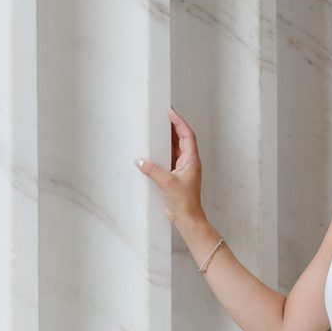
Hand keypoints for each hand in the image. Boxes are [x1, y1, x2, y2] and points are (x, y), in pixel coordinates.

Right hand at [135, 107, 203, 225]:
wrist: (187, 218)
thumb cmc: (184, 202)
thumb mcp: (166, 183)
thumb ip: (152, 170)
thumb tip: (140, 161)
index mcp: (191, 160)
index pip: (187, 135)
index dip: (179, 122)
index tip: (170, 113)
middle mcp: (189, 162)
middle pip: (182, 139)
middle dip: (173, 126)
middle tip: (163, 116)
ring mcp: (183, 169)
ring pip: (176, 148)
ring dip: (168, 138)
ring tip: (158, 128)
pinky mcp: (176, 176)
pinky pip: (169, 158)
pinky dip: (163, 152)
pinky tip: (154, 150)